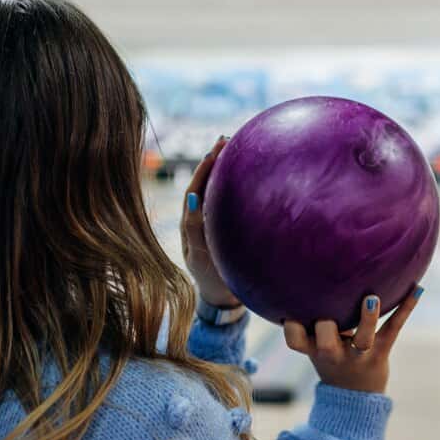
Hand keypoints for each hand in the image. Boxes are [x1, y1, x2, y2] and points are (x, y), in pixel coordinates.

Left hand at [181, 136, 239, 307]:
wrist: (224, 299)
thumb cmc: (213, 279)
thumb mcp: (201, 256)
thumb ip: (196, 228)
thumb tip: (192, 196)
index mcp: (191, 226)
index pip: (195, 191)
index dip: (203, 170)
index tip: (214, 151)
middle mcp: (200, 221)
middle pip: (204, 185)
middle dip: (213, 162)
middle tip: (225, 140)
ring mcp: (213, 225)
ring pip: (215, 192)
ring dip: (223, 170)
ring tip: (233, 147)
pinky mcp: (226, 230)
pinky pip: (228, 202)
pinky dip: (234, 185)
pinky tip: (248, 173)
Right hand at [283, 286, 424, 393]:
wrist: (355, 397)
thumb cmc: (330, 358)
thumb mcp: (314, 345)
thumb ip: (308, 321)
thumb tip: (303, 277)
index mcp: (314, 350)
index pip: (296, 341)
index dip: (292, 330)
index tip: (290, 316)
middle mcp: (335, 353)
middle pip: (326, 343)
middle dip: (326, 327)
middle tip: (328, 317)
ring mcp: (360, 354)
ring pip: (363, 337)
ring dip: (367, 318)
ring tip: (372, 299)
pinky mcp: (381, 351)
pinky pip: (393, 327)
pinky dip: (406, 307)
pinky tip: (417, 288)